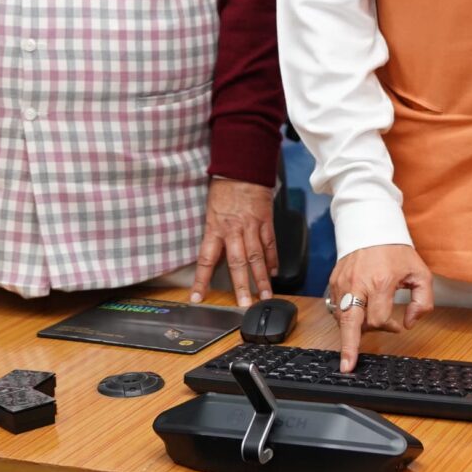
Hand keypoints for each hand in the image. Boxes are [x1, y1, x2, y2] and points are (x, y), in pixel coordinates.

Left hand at [190, 177, 275, 306]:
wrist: (242, 168)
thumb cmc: (223, 189)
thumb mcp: (210, 213)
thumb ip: (214, 237)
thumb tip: (214, 261)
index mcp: (215, 228)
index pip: (206, 260)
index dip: (201, 281)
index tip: (198, 298)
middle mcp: (233, 230)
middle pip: (237, 262)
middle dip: (241, 285)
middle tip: (244, 304)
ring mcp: (252, 226)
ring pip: (257, 257)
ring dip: (262, 279)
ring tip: (266, 295)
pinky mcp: (266, 221)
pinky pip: (270, 244)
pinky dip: (273, 259)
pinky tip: (274, 272)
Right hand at [325, 244, 433, 373]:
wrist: (370, 228)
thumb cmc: (396, 251)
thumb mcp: (420, 273)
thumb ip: (423, 302)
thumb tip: (409, 323)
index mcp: (380, 283)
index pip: (380, 320)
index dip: (390, 328)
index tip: (397, 326)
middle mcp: (358, 285)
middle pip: (350, 324)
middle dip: (348, 348)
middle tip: (347, 366)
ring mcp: (342, 284)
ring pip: (344, 319)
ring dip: (354, 329)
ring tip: (365, 326)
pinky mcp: (333, 283)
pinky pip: (337, 308)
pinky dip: (347, 316)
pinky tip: (357, 314)